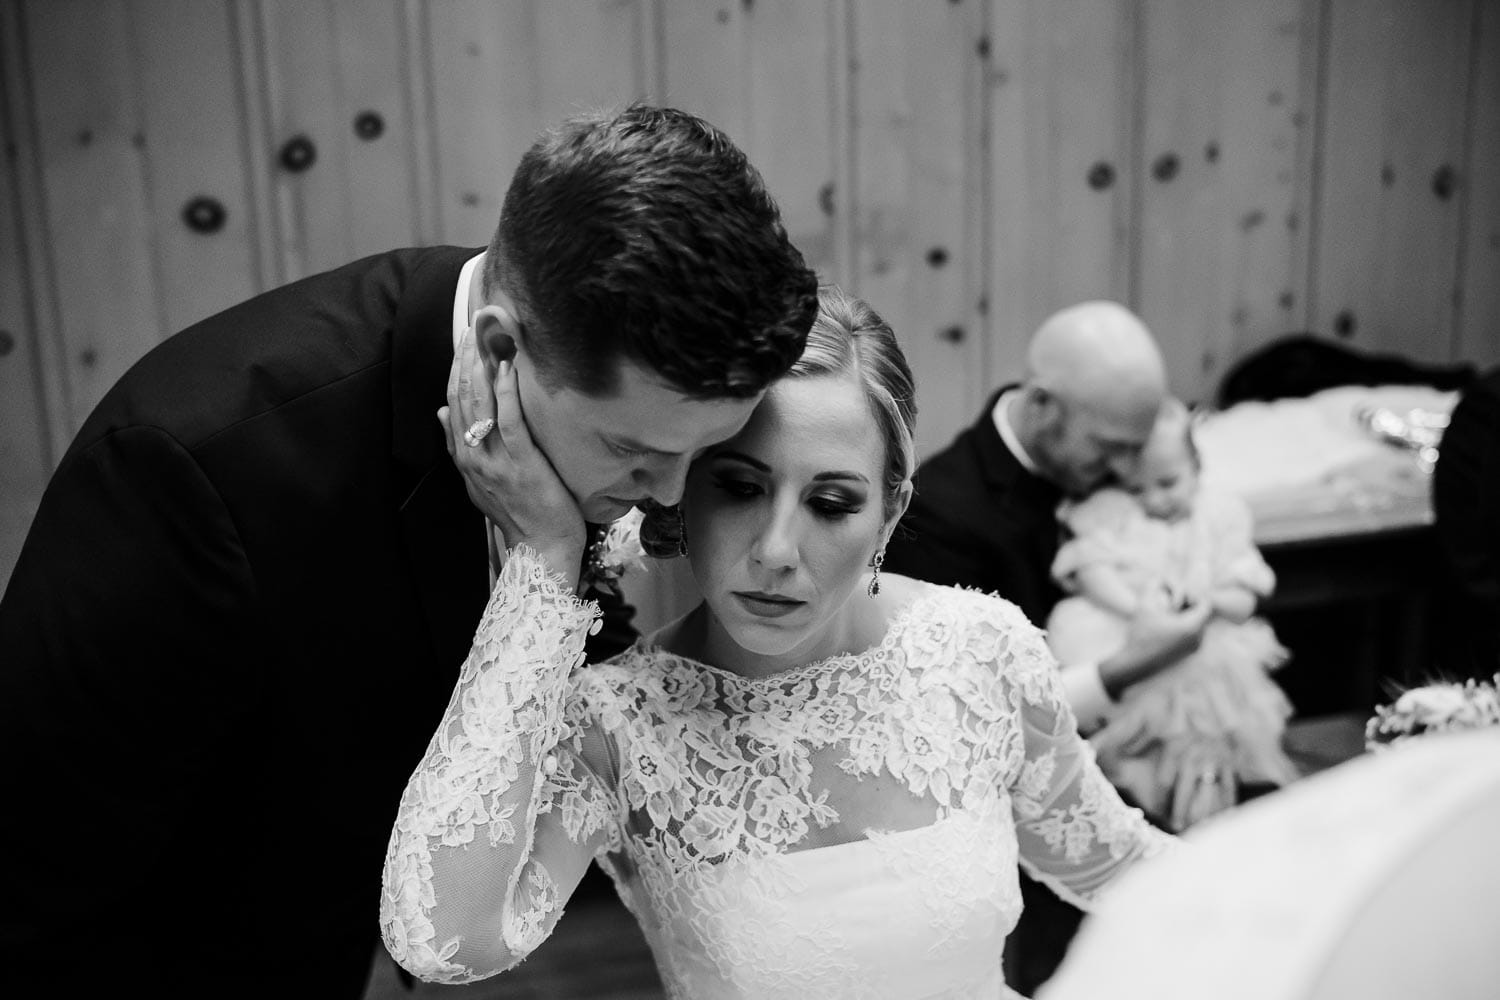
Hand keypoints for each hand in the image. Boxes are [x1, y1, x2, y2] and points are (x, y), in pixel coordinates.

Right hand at [440, 327, 585, 585]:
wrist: (539, 548)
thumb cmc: (520, 513)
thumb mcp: (481, 479)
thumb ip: (460, 445)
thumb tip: (442, 411)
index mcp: (464, 457)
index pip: (454, 403)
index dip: (457, 369)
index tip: (462, 340)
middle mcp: (473, 456)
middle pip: (463, 398)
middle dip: (465, 359)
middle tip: (472, 325)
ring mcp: (495, 460)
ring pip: (480, 405)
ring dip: (481, 367)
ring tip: (484, 336)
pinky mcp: (520, 463)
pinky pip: (509, 420)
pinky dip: (506, 391)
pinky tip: (506, 368)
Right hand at [1098, 594, 1211, 697]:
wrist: (1135, 663)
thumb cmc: (1140, 634)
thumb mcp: (1144, 605)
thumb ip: (1152, 585)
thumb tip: (1159, 576)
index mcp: (1192, 626)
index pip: (1206, 603)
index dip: (1193, 594)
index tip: (1177, 597)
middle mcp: (1198, 638)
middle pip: (1203, 612)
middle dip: (1189, 604)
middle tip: (1170, 604)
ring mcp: (1195, 647)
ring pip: (1198, 622)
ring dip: (1186, 614)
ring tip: (1167, 615)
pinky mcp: (1189, 652)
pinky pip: (1194, 632)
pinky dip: (1183, 625)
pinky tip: (1166, 626)